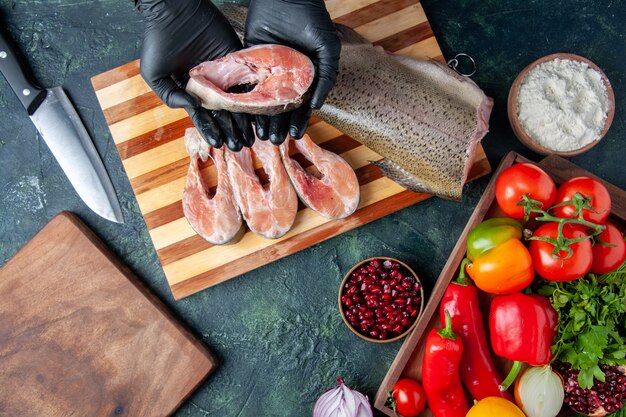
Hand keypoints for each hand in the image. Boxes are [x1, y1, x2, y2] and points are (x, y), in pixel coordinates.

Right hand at [137, 0, 253, 150]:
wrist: (173, 9)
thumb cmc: (159, 40)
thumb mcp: (155, 74)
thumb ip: (170, 96)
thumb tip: (194, 109)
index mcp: (192, 89)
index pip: (205, 115)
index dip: (211, 130)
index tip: (218, 144)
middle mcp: (211, 83)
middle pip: (225, 112)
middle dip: (231, 131)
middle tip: (239, 147)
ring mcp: (226, 71)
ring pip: (238, 100)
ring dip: (244, 121)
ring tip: (249, 138)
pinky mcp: (238, 57)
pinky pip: (248, 79)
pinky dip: (254, 97)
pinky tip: (256, 114)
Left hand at [244, 0, 340, 143]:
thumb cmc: (312, 20)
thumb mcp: (328, 49)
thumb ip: (326, 77)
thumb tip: (317, 106)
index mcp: (305, 77)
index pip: (302, 104)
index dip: (299, 120)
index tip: (295, 135)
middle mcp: (286, 77)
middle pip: (281, 106)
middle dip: (278, 124)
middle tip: (274, 140)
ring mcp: (268, 70)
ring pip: (263, 99)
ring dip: (262, 118)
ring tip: (260, 134)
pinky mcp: (250, 60)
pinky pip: (246, 83)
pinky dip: (244, 99)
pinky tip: (243, 114)